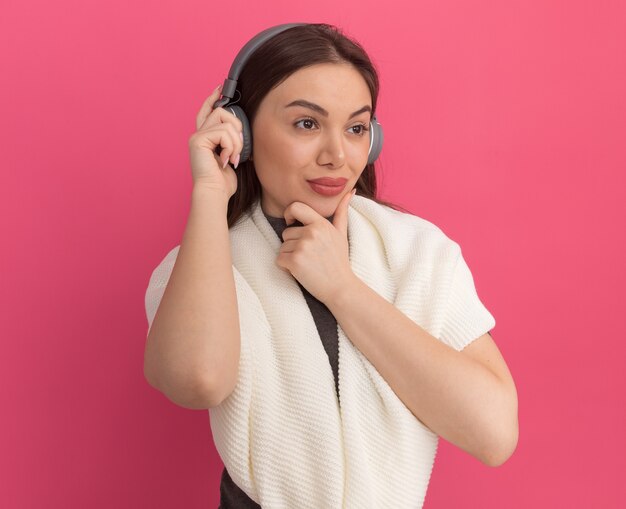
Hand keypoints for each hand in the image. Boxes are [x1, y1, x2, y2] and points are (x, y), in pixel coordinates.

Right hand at [188, 84, 243, 197]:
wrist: (214, 192)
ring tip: (233, 158)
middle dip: (237, 127)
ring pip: (226, 122)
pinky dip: (231, 147)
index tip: (220, 87)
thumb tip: (241, 128)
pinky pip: (224, 132)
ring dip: (236, 142)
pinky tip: (227, 160)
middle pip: (221, 112)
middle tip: (238, 149)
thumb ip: (233, 140)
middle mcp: (198, 135)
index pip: (208, 111)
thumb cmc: (223, 181)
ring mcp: (197, 137)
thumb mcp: (232, 156)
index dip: (213, 98)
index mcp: (205, 138)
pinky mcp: (198, 140)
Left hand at [276, 190, 356, 304]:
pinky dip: (286, 268)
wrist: (341, 287)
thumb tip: (350, 192)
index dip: (289, 214)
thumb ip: (342, 212)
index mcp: (321, 223)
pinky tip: (301, 271)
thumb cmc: (339, 261)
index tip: (291, 223)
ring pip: (282, 247)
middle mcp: (311, 232)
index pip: (295, 207)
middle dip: (293, 244)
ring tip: (308, 264)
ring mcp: (303, 247)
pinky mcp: (295, 261)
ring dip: (290, 256)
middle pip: (286, 232)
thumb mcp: (341, 234)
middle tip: (310, 256)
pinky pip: (279, 260)